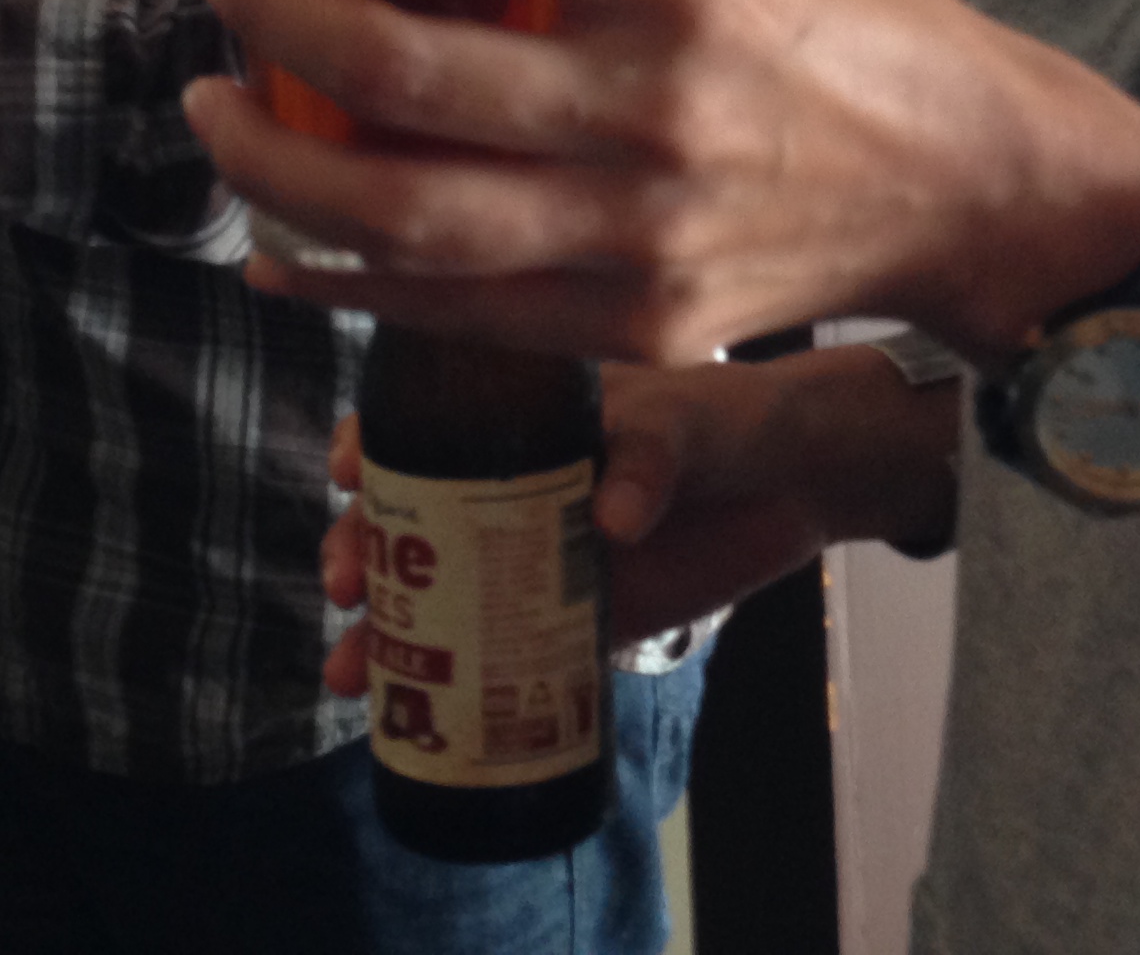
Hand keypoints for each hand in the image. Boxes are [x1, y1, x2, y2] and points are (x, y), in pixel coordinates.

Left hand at [180, 0, 1139, 366]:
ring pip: (400, 212)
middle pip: (401, 66)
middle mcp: (650, 111)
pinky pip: (450, 313)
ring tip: (211, 103)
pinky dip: (342, 281)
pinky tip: (274, 245)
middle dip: (273, 6)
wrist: (978, 193)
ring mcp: (634, 236)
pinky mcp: (631, 324)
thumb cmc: (867, 37)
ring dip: (273, 158)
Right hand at [320, 351, 958, 694]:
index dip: (373, 446)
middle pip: (407, 520)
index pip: (423, 424)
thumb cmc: (728, 421)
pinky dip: (452, 688)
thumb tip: (615, 515)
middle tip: (347, 587)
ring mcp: (532, 559)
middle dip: (360, 552)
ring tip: (350, 675)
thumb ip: (653, 454)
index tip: (350, 472)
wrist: (793, 484)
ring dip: (384, 635)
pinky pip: (496, 656)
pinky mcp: (569, 620)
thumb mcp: (688, 420)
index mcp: (522, 419)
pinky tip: (411, 720)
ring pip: (436, 598)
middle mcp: (507, 489)